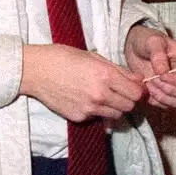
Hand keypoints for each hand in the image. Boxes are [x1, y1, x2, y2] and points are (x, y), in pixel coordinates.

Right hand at [20, 44, 143, 121]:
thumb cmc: (63, 57)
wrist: (36, 71)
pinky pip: (98, 117)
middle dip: (129, 100)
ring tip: (104, 96)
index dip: (139, 91)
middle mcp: (100, 94)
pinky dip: (98, 111)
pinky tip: (86, 99)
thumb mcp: (94, 57)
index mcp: (105, 75)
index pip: (136, 93)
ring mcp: (89, 108)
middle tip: (121, 92)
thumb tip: (139, 80)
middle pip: (129, 106)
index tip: (135, 87)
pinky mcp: (79, 117)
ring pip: (116, 114)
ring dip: (115, 107)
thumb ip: (119, 70)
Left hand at [124, 25, 175, 107]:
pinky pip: (168, 106)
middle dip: (169, 89)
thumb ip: (158, 54)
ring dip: (162, 97)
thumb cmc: (147, 41)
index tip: (160, 75)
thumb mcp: (152, 41)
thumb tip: (163, 72)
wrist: (136, 49)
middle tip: (153, 79)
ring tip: (149, 84)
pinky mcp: (171, 95)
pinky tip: (147, 89)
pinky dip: (156, 101)